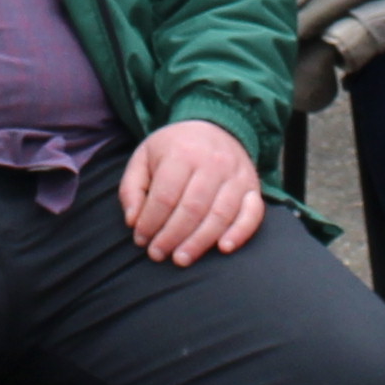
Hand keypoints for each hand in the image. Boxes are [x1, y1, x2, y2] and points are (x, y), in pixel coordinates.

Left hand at [115, 117, 266, 262]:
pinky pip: (253, 213)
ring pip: (220, 215)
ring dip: (199, 242)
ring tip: (181, 259)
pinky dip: (240, 233)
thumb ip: (132, 189)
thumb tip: (132, 221)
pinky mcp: (253, 187)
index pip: (165, 196)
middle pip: (192, 208)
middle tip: (157, 254)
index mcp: (182, 153)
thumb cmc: (175, 149)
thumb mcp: (144, 158)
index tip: (141, 239)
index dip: (150, 222)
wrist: (216, 125)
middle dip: (172, 236)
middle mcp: (213, 163)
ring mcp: (236, 175)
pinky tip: (224, 248)